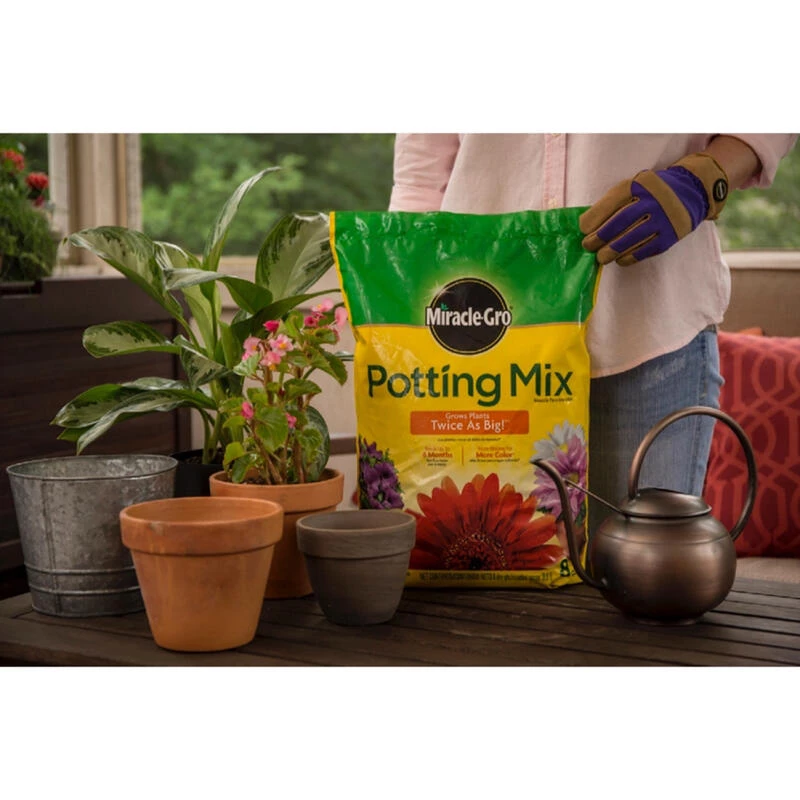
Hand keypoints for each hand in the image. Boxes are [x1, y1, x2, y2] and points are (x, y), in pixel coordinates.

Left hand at [579, 153, 729, 266]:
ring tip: (601, 257)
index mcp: (639, 185)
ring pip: (632, 239)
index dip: (594, 219)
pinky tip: (620, 260)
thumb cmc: (651, 192)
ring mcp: (663, 218)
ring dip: (612, 251)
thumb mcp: (634, 187)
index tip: (583, 230)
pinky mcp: (671, 235)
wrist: (691, 191)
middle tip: (588, 246)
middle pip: (620, 222)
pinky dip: (630, 257)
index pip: (611, 203)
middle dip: (600, 237)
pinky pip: (646, 250)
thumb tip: (587, 227)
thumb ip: (614, 202)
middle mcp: (652, 201)